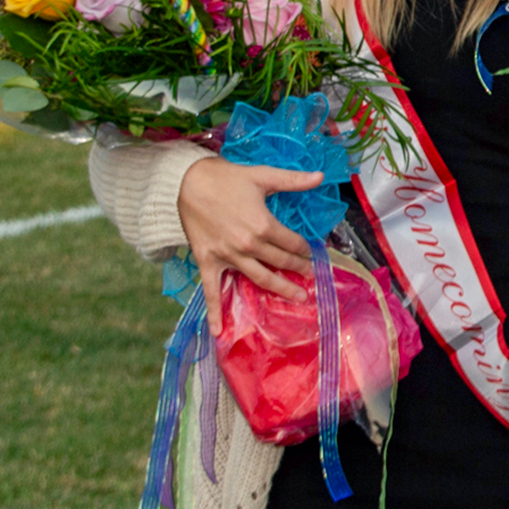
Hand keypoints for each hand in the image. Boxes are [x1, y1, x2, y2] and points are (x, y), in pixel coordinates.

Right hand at [178, 154, 320, 334]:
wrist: (187, 183)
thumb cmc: (227, 178)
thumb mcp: (263, 175)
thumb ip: (293, 180)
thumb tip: (321, 176)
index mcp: (263, 225)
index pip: (291, 243)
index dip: (304, 248)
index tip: (311, 252)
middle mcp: (248, 245)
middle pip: (280, 262)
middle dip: (298, 269)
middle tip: (311, 277)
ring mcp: (228, 257)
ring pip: (259, 278)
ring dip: (280, 289)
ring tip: (298, 297)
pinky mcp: (208, 262)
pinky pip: (212, 291)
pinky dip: (215, 312)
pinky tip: (219, 332)